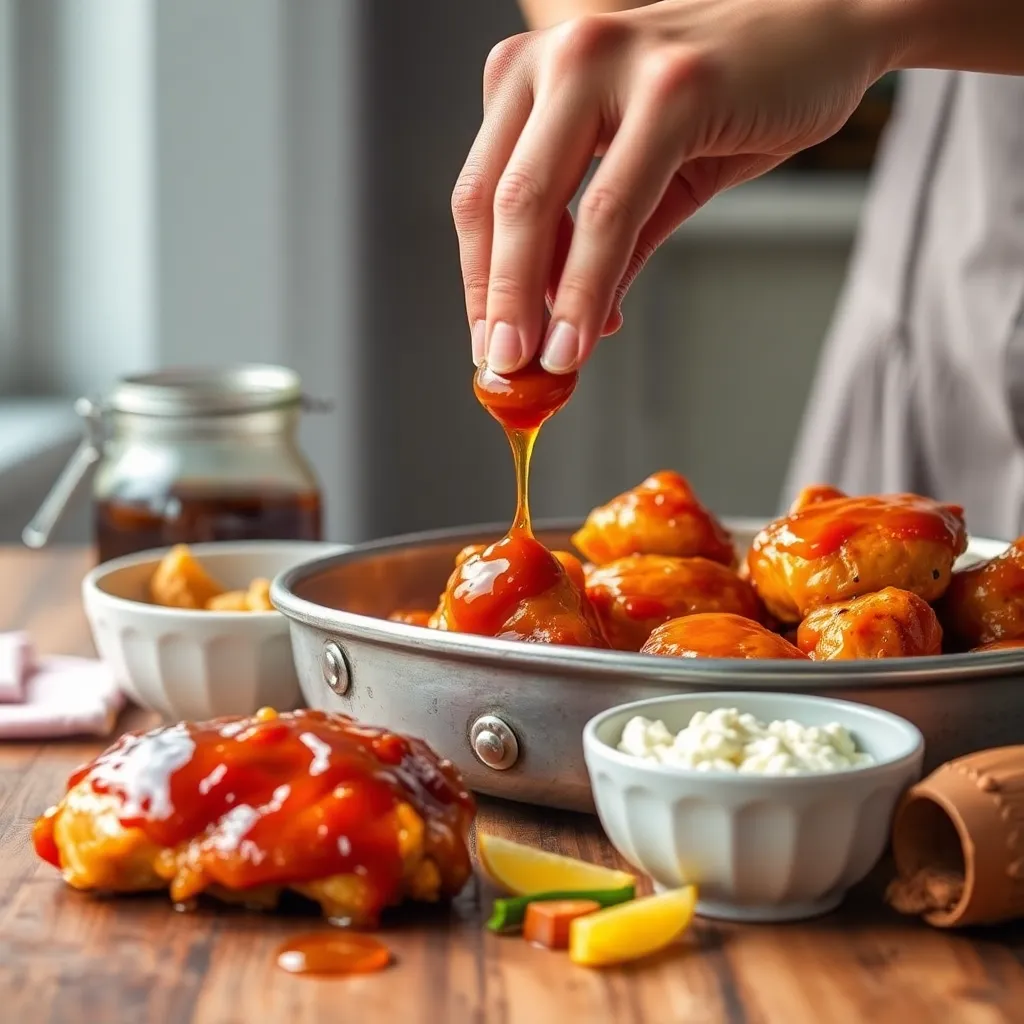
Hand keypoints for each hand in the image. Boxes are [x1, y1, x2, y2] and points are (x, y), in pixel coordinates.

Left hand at [452, 0, 894, 373]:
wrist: (829, 32)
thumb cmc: (733, 95)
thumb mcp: (650, 174)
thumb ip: (605, 245)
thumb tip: (564, 325)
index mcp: (535, 73)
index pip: (481, 191)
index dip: (479, 277)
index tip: (488, 341)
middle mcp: (559, 56)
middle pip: (496, 201)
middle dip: (495, 298)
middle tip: (503, 366)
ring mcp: (609, 61)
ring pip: (541, 205)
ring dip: (535, 301)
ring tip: (544, 364)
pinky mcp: (671, 87)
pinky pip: (612, 209)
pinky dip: (591, 283)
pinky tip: (588, 332)